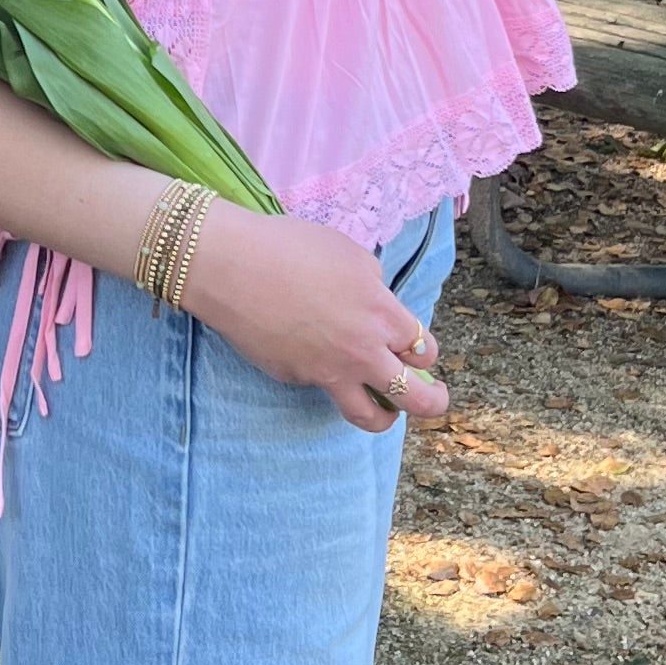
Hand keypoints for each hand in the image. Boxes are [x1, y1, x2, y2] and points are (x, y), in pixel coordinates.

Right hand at [176, 203, 449, 433]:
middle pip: (413, 397)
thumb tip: (375, 303)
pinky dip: (325, 376)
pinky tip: (310, 351)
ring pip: (369, 416)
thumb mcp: (350, 254)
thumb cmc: (291, 247)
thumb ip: (373, 286)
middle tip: (432, 397)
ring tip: (387, 412)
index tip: (418, 350)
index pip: (424, 349)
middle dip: (432, 402)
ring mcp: (327, 372)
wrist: (233, 267)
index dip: (424, 351)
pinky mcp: (295, 378)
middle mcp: (361, 352)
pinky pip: (320, 385)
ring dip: (386, 417)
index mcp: (381, 315)